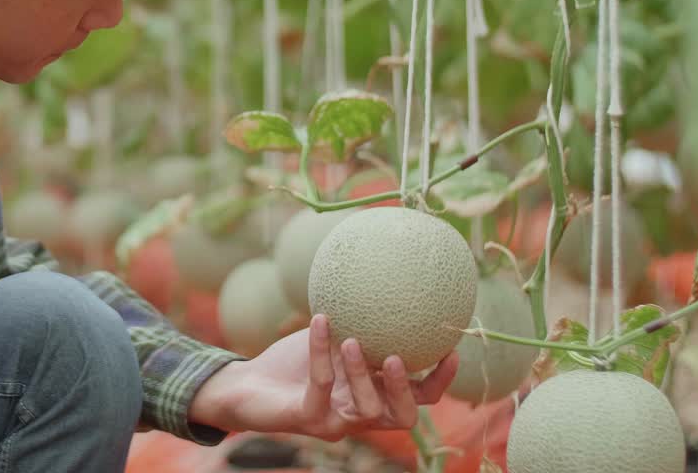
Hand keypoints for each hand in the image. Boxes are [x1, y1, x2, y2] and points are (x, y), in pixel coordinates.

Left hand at [187, 314, 458, 440]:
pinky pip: (321, 385)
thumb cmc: (292, 361)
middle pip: (402, 416)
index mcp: (373, 395)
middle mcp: (359, 413)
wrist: (246, 384)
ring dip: (361, 373)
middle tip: (398, 356)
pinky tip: (319, 321)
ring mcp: (334, 422)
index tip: (451, 350)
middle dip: (405, 389)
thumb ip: (359, 322)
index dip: (438, 382)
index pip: (418, 399)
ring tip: (353, 340)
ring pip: (365, 408)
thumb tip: (384, 276)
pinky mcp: (307, 419)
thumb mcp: (332, 337)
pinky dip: (321, 350)